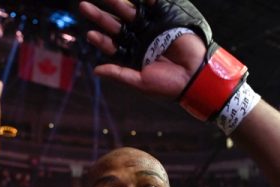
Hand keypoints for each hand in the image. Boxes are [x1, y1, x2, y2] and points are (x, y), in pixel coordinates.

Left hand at [79, 0, 205, 98]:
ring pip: (130, 14)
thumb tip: (95, 71)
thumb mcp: (140, 82)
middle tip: (84, 7)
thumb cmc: (168, 85)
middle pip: (116, 26)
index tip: (90, 34)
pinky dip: (143, 0)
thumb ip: (119, 74)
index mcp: (133, 56)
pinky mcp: (165, 20)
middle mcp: (140, 40)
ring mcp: (152, 29)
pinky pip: (152, 7)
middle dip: (100, 17)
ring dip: (117, 4)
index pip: (112, 45)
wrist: (195, 77)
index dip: (101, 39)